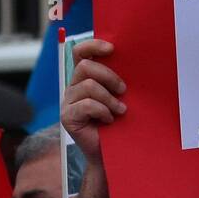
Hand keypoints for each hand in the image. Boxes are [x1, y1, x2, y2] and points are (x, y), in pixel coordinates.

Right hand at [61, 39, 125, 164]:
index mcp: (84, 78)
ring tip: (120, 111)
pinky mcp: (67, 117)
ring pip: (88, 86)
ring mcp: (68, 102)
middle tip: (123, 90)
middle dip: (109, 76)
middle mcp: (73, 87)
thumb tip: (132, 59)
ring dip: (109, 98)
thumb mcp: (121, 95)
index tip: (112, 48)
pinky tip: (109, 120)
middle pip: (85, 67)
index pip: (80, 52)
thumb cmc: (120, 122)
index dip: (93, 45)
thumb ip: (117, 78)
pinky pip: (86, 105)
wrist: (114, 152)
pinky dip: (103, 111)